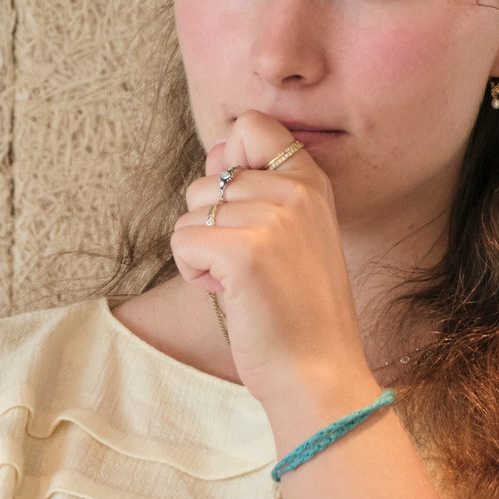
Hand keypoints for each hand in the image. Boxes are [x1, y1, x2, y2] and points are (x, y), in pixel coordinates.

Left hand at [170, 110, 374, 407]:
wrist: (318, 373)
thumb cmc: (298, 311)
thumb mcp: (291, 234)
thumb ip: (256, 186)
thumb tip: (215, 147)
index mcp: (312, 181)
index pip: (252, 126)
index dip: (230, 161)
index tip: (246, 212)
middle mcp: (296, 190)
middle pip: (207, 178)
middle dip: (212, 226)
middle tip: (251, 267)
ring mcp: (272, 218)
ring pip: (190, 212)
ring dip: (202, 252)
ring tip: (243, 283)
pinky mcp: (244, 251)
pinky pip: (181, 240)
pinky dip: (193, 273)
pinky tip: (230, 294)